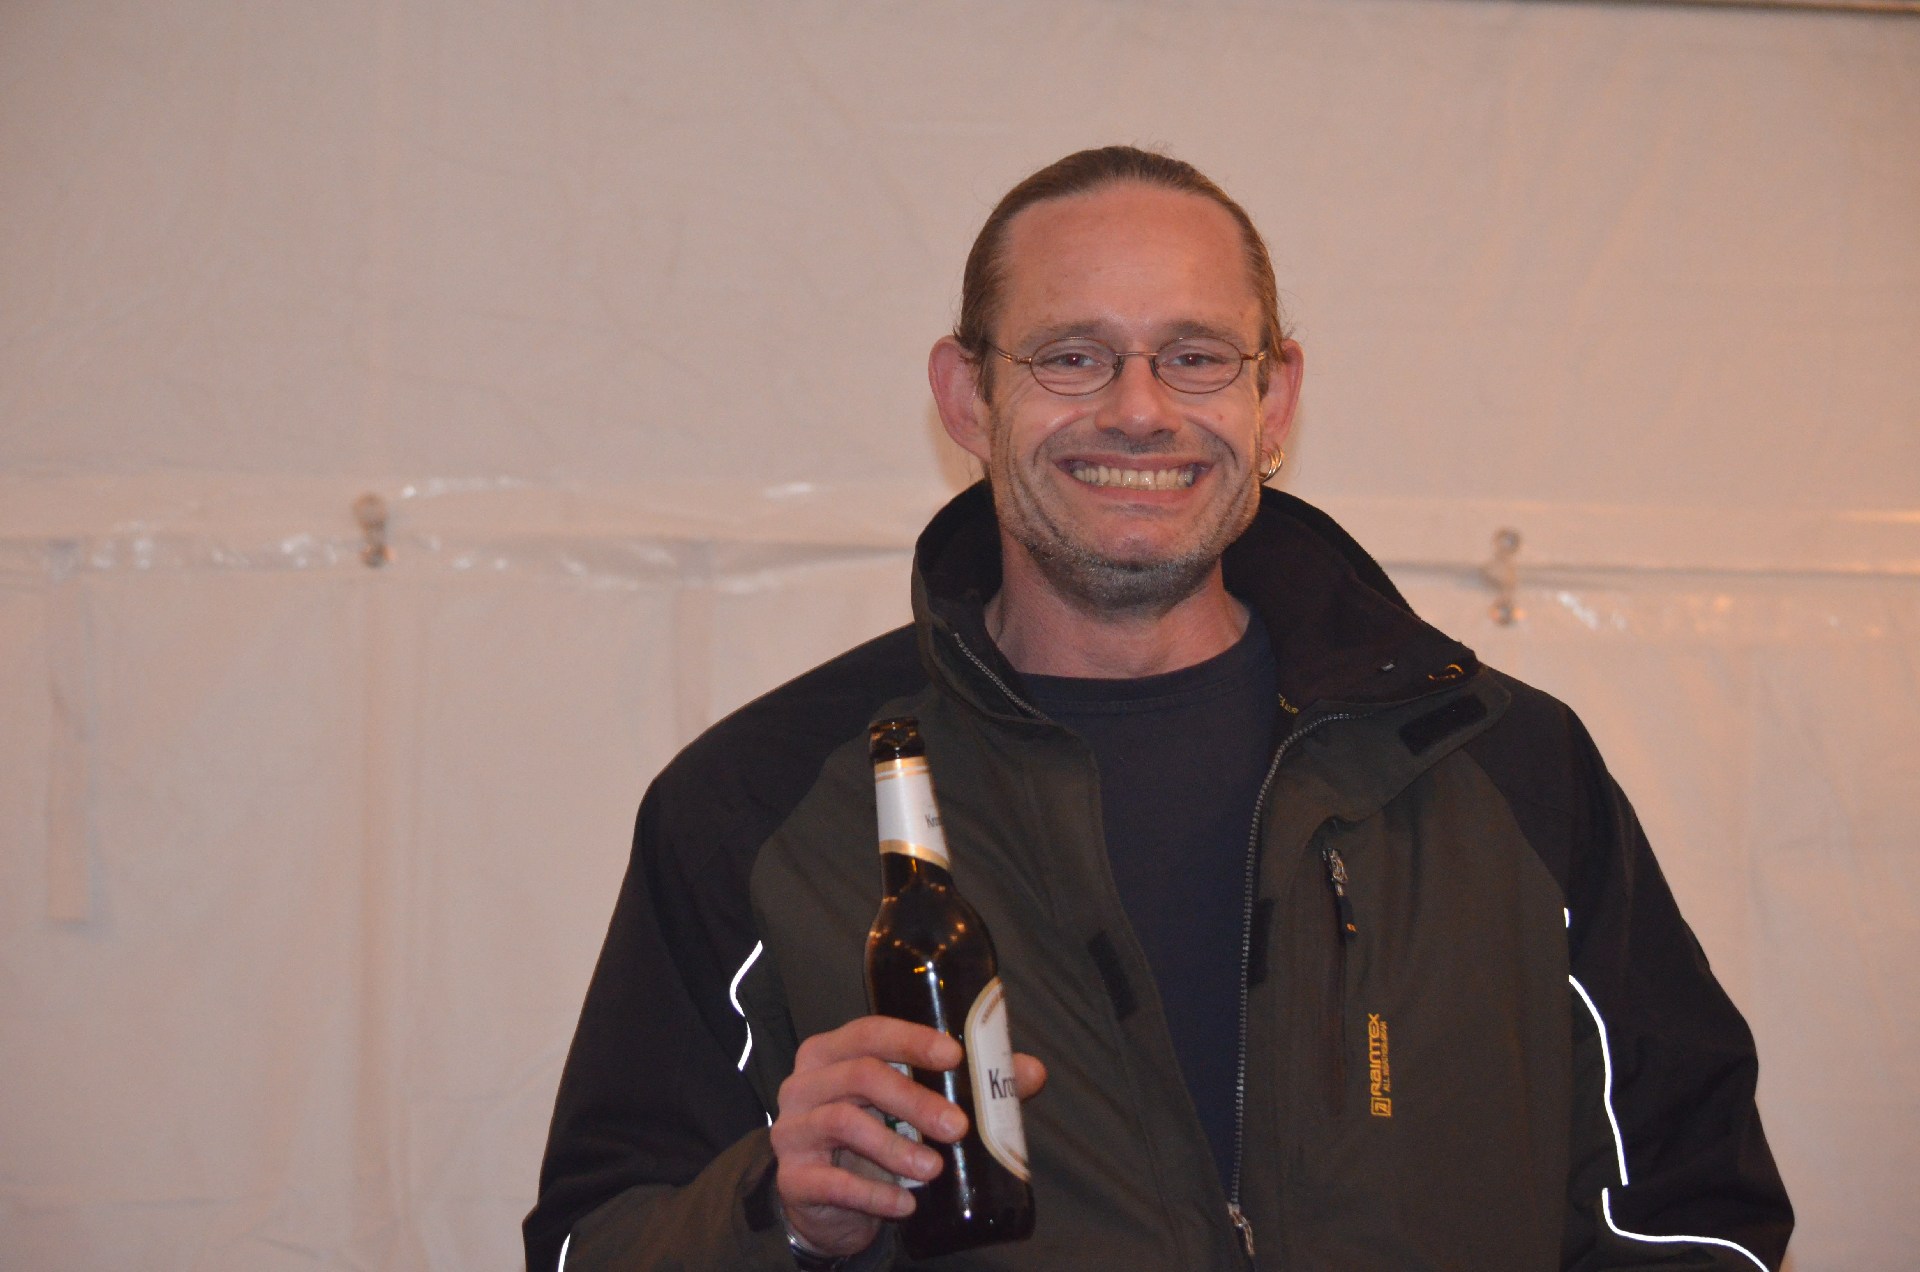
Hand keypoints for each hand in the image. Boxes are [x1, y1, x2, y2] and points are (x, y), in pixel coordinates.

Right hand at [770, 1015, 1046, 1258]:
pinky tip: (905, 1205)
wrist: (822, 1200)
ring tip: (935, 1170)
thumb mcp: (910, 1105)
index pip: (869, 1031)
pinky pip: (831, 1182)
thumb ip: (968, 1086)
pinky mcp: (792, 1178)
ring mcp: (792, 1130)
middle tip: (958, 1127)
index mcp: (832, 1053)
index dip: (911, 1039)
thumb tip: (1031, 1072)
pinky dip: (873, 1194)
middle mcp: (804, 1083)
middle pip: (860, 1076)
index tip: (954, 1056)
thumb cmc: (872, 1133)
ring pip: (844, 1123)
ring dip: (896, 1148)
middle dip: (914, 1099)